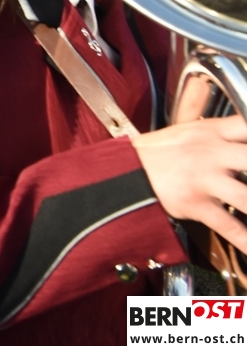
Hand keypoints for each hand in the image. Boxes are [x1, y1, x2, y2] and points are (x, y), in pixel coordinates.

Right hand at [133, 116, 246, 254]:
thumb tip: (230, 117)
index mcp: (209, 132)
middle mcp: (210, 153)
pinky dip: (245, 240)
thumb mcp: (183, 129)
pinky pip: (228, 225)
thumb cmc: (153, 153)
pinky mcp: (195, 203)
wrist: (122, 171)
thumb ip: (213, 126)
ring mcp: (203, 179)